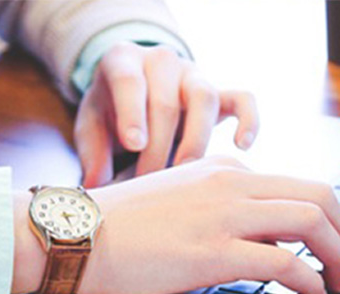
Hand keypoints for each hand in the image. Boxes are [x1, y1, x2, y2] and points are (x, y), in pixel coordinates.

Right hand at [12, 157, 339, 293]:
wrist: (77, 232)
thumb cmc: (121, 224)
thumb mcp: (182, 198)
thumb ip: (224, 208)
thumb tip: (265, 238)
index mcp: (226, 169)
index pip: (298, 184)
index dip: (328, 218)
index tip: (332, 244)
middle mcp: (233, 182)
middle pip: (320, 195)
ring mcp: (225, 214)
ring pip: (312, 221)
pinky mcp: (213, 251)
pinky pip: (285, 262)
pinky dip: (311, 281)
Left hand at [74, 42, 258, 186]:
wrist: (134, 90)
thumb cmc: (110, 111)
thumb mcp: (91, 125)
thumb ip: (92, 153)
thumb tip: (98, 187)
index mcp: (123, 60)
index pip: (130, 81)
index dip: (132, 113)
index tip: (134, 145)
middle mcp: (162, 61)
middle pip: (166, 100)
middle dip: (157, 147)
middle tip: (147, 183)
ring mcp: (194, 75)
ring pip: (204, 98)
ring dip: (194, 141)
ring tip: (184, 175)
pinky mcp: (220, 92)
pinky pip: (243, 99)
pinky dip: (248, 120)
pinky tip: (242, 146)